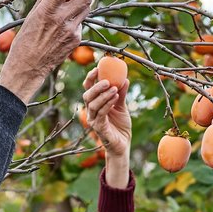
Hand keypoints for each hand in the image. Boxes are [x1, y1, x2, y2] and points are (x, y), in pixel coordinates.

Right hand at [0, 0, 95, 102]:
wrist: (28, 67)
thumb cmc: (25, 40)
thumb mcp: (32, 14)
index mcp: (48, 9)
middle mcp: (62, 19)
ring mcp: (72, 31)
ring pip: (86, 8)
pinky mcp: (76, 40)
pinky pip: (81, 23)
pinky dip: (76, 17)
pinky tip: (66, 21)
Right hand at [82, 69, 131, 188]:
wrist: (123, 144)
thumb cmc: (120, 126)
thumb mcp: (122, 107)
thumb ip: (121, 94)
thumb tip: (125, 79)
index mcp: (95, 103)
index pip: (88, 88)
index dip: (90, 77)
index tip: (98, 67)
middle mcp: (91, 111)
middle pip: (87, 95)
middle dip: (95, 86)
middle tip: (106, 80)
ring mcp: (94, 120)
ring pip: (93, 104)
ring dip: (103, 95)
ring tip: (114, 89)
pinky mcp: (99, 129)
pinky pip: (101, 114)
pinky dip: (108, 104)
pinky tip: (115, 98)